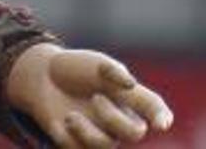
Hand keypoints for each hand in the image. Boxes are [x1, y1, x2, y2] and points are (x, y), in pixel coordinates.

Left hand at [6, 44, 171, 148]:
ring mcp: (101, 134)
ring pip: (106, 146)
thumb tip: (130, 85)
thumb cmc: (76, 67)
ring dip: (87, 131)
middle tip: (96, 97)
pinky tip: (60, 122)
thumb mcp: (96, 64)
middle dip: (115, 118)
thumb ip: (114, 72)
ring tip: (71, 116)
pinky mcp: (79, 145)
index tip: (162, 124)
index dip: (161, 116)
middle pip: (135, 133)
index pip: (152, 107)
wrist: (43, 77)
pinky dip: (67, 136)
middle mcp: (120, 118)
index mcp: (129, 96)